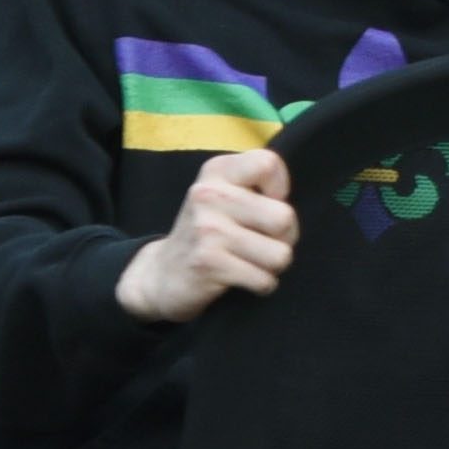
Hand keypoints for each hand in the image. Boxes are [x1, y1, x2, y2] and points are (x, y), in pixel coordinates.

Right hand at [115, 147, 297, 320]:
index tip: (267, 204)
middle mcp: (209, 194)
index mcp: (216, 172)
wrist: (162, 274)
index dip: (280, 189)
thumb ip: (256, 187)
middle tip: (263, 242)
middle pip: (285, 217)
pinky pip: (264, 280)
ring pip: (280, 254)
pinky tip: (241, 278)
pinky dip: (261, 285)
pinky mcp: (208, 262)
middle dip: (285, 238)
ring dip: (272, 266)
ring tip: (251, 262)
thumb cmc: (208, 233)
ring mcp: (208, 229)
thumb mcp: (224, 196)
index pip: (268, 163)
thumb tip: (287, 203)